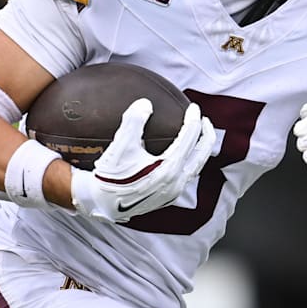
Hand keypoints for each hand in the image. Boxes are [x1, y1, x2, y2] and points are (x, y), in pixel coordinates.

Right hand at [71, 98, 214, 222]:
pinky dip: (189, 161)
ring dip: (199, 150)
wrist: (100, 204)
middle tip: (205, 120)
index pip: (190, 138)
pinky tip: (179, 155)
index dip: (193, 119)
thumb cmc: (110, 176)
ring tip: (196, 137)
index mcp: (169, 168)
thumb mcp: (120, 146)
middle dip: (206, 135)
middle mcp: (176, 182)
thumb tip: (145, 103)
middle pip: (202, 155)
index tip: (193, 107)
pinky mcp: (166, 198)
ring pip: (195, 167)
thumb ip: (133, 121)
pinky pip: (186, 176)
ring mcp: (172, 192)